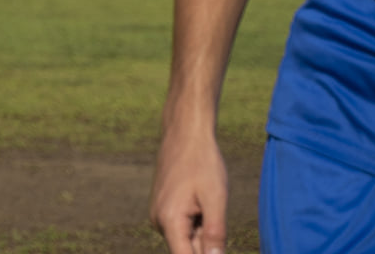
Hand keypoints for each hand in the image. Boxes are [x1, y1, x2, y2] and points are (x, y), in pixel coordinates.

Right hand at [150, 120, 228, 253]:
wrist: (185, 133)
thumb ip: (215, 233)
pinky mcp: (163, 208)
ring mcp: (159, 214)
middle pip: (186, 250)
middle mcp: (159, 221)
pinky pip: (183, 227)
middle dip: (207, 245)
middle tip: (213, 212)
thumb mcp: (215, 198)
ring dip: (204, 232)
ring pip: (186, 238)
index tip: (215, 246)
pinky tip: (204, 201)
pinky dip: (198, 223)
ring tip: (210, 203)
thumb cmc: (202, 162)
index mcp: (169, 220)